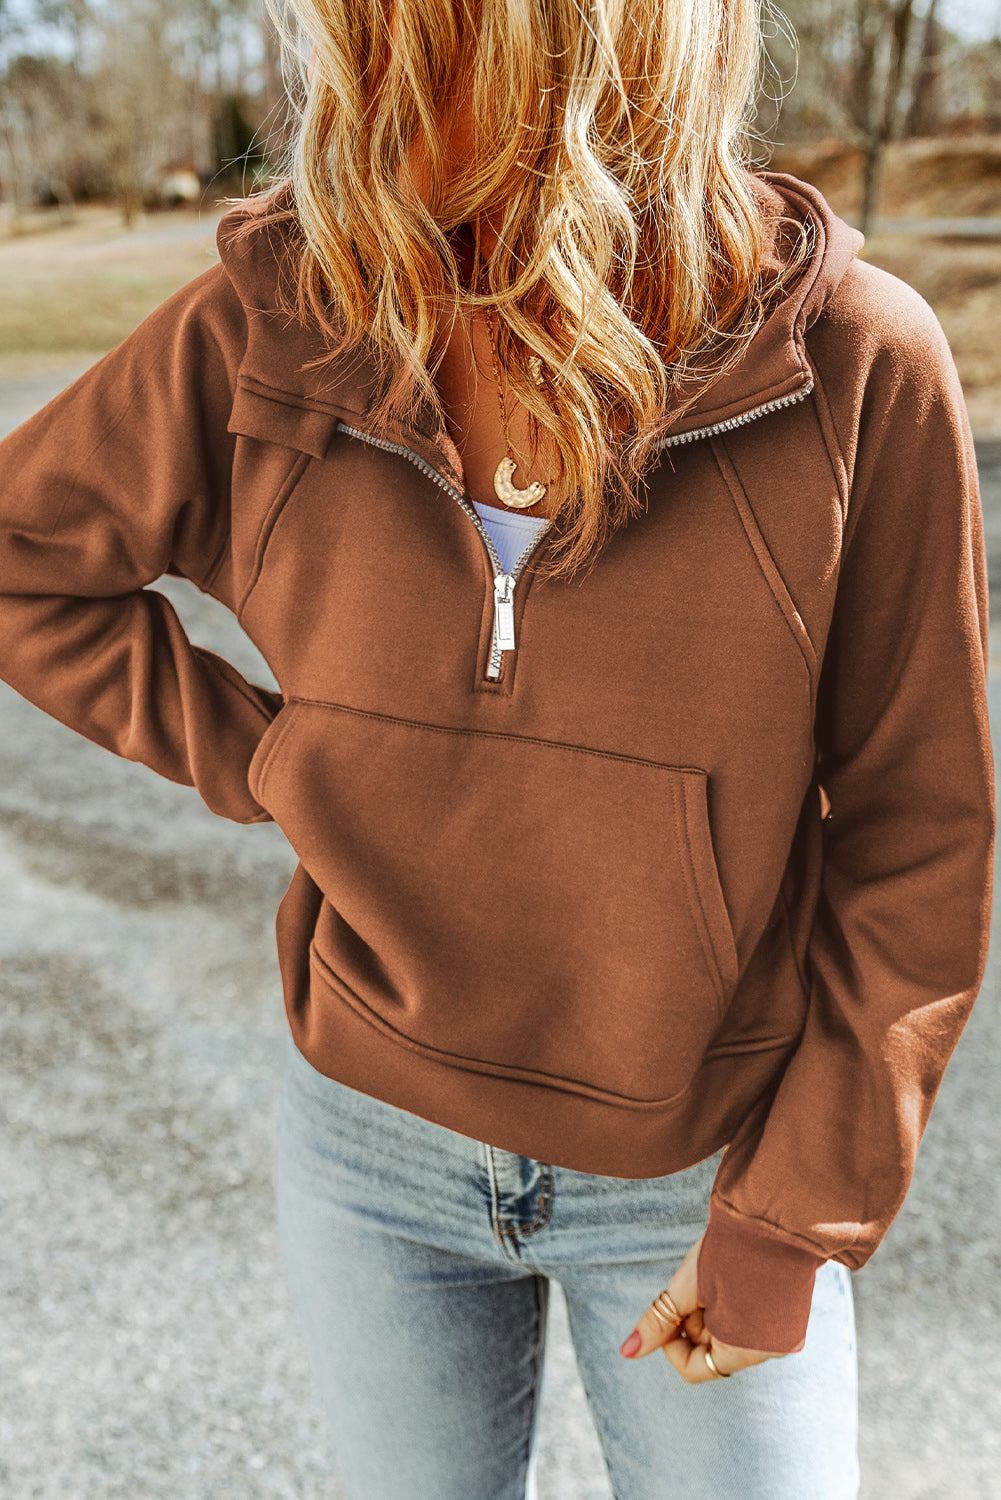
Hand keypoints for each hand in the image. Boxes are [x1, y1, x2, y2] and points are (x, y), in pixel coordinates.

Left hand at [618, 1233, 785, 1382]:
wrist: (775, 1215)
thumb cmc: (729, 1250)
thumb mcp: (686, 1288)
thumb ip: (658, 1323)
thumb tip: (627, 1352)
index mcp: (745, 1352)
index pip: (694, 1369)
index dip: (673, 1341)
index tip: (673, 1307)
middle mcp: (770, 1351)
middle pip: (712, 1351)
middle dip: (696, 1322)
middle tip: (699, 1285)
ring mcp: (784, 1334)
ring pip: (730, 1335)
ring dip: (715, 1312)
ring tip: (719, 1276)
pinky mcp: (791, 1315)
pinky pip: (751, 1322)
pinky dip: (735, 1306)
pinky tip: (735, 1277)